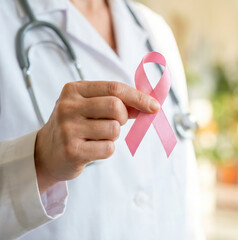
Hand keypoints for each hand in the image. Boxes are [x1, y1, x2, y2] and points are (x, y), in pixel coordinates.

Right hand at [34, 81, 159, 193]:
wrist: (47, 152)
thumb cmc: (77, 125)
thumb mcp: (90, 106)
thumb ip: (116, 101)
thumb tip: (149, 105)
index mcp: (74, 90)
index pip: (114, 88)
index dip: (138, 97)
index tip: (154, 106)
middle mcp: (68, 107)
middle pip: (115, 106)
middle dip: (124, 117)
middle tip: (116, 123)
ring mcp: (68, 129)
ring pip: (114, 129)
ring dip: (114, 135)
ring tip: (98, 136)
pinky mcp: (72, 151)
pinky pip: (108, 148)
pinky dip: (107, 149)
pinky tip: (92, 149)